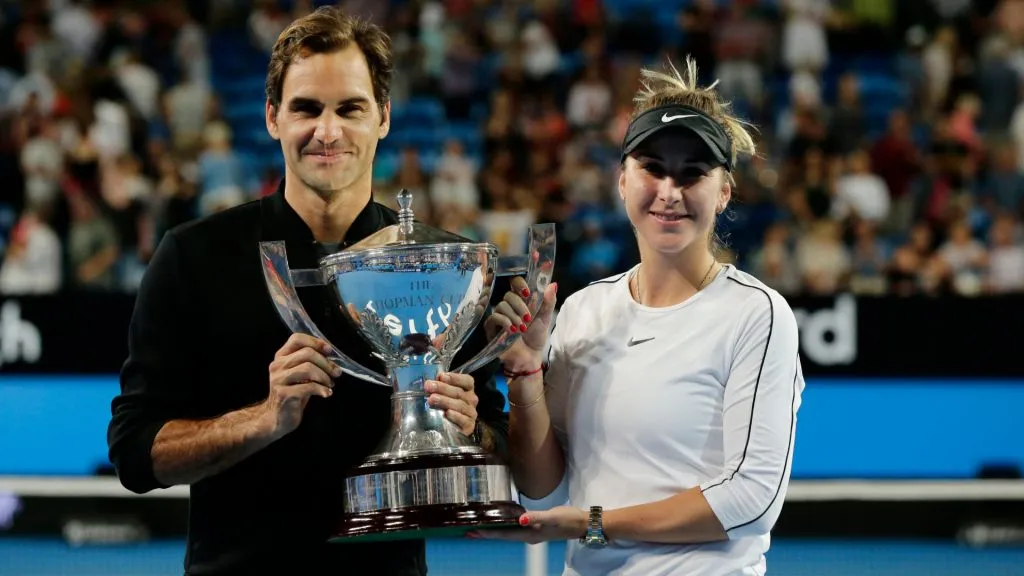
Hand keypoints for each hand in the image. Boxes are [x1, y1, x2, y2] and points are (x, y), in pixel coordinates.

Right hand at [261, 333, 340, 438]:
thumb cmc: (293, 392)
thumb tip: (331, 354)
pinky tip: (327, 393)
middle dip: (326, 363)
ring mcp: (278, 380)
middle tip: (336, 373)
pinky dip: (322, 389)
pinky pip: (308, 387)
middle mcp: (277, 365)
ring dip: (324, 376)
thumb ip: (310, 361)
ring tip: (330, 384)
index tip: (330, 351)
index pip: (297, 339)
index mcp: (281, 356)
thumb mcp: (300, 374)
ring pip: (308, 368)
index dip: (316, 342)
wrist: (278, 417)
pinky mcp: (283, 394)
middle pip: (307, 354)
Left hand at [426, 372, 477, 435]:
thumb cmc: (445, 408)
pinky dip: (455, 416)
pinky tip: (447, 414)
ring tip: (432, 399)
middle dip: (442, 388)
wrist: (451, 432)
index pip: (467, 381)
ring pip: (460, 405)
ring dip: (445, 401)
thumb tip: (432, 380)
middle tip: (428, 386)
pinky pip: (464, 420)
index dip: (454, 378)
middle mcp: (471, 400)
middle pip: (459, 392)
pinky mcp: (469, 426)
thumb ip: (440, 386)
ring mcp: (471, 413)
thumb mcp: (442, 395)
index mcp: (467, 389)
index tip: (441, 376)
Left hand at [467, 506, 587, 543]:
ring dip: (493, 530)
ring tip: (479, 527)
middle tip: (468, 531)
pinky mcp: (535, 527)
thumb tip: (520, 520)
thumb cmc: (568, 519)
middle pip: (502, 536)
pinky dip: (504, 525)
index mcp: (530, 534)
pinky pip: (514, 528)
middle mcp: (528, 536)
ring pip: (507, 533)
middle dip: (486, 534)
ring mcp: (532, 533)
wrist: (583, 524)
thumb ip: (536, 517)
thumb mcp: (552, 517)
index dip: (488, 533)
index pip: (504, 534)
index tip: (473, 532)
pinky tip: (501, 521)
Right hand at [484, 278, 557, 371]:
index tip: (527, 291)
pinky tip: (512, 330)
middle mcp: (509, 305)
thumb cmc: (536, 337)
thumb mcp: (545, 318)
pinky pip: (494, 317)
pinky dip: (504, 322)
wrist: (529, 356)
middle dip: (519, 305)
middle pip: (508, 294)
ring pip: (501, 305)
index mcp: (521, 300)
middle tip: (528, 317)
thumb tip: (553, 284)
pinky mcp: (491, 327)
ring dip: (514, 316)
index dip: (519, 283)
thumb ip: (548, 301)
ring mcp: (499, 315)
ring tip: (522, 328)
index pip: (515, 283)